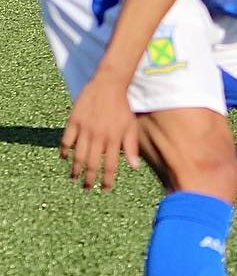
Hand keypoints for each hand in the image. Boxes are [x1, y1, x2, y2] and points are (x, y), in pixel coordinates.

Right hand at [59, 73, 140, 190]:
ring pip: (78, 155)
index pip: (111, 166)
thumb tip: (134, 167)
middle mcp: (99, 136)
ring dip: (75, 169)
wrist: (109, 85)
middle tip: (87, 189)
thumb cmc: (122, 107)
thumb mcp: (131, 127)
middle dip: (89, 179)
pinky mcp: (74, 121)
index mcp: (114, 139)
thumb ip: (132, 147)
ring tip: (74, 178)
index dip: (107, 180)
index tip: (104, 189)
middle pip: (93, 164)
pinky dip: (64, 151)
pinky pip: (66, 140)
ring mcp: (85, 129)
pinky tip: (64, 158)